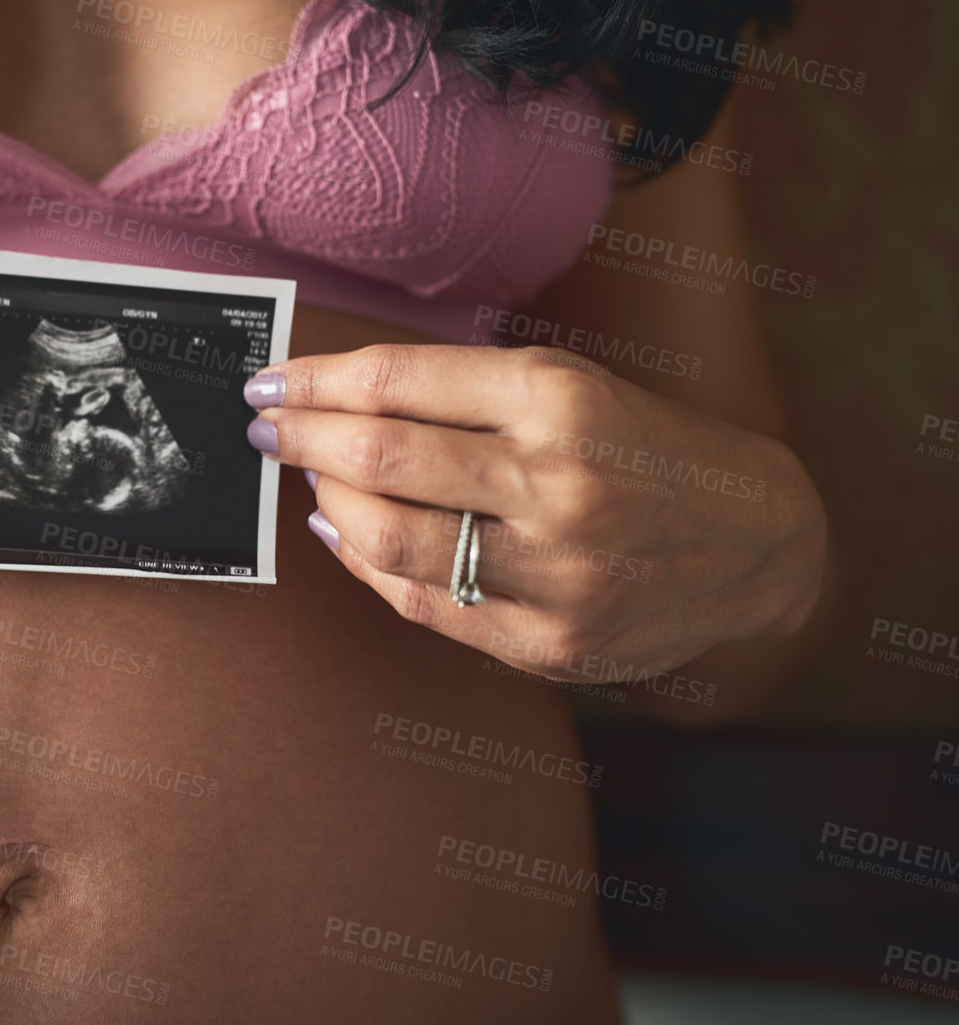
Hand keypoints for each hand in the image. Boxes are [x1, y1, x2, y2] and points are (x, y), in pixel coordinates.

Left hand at [244, 345, 826, 679]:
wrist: (757, 545)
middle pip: (378, 455)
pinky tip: (349, 531)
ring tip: (313, 477)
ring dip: (327, 498)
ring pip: (387, 535)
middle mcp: (556, 483)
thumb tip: (331, 401)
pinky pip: (422, 603)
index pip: (396, 381)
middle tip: (268, 430)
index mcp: (561, 400)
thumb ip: (459, 391)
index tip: (268, 385)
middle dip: (300, 438)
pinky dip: (366, 562)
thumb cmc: (644, 449)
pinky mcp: (550, 643)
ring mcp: (554, 573)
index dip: (312, 382)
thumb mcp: (572, 386)